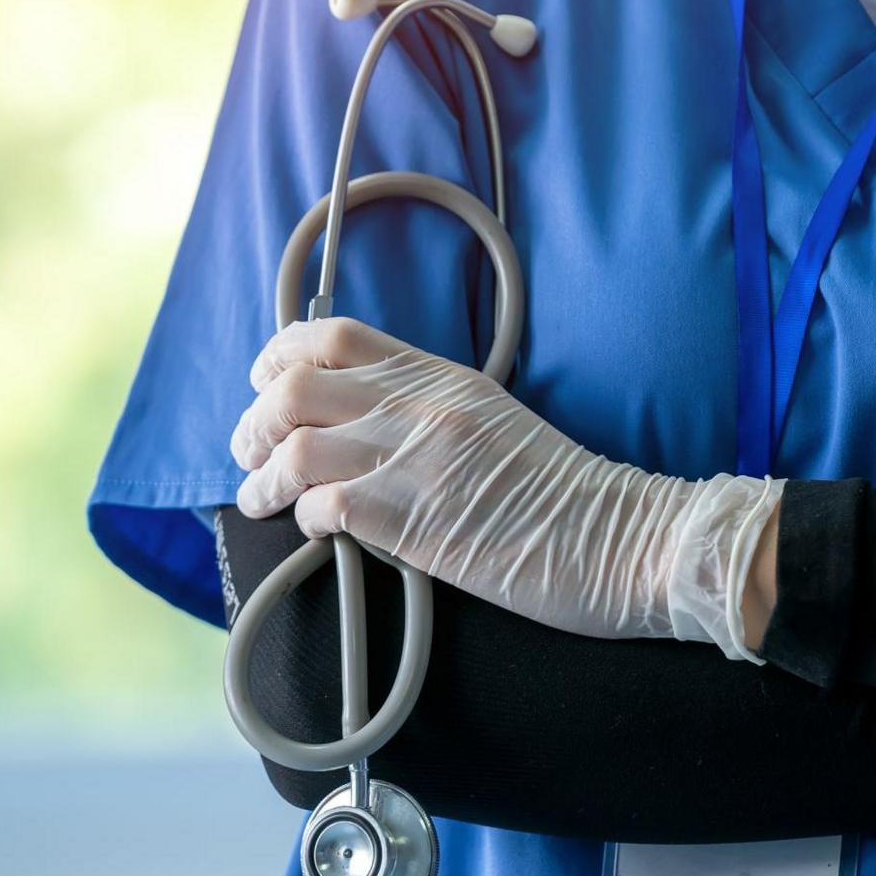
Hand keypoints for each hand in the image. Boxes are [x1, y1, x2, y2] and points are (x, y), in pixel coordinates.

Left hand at [230, 318, 777, 659]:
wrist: (625, 539)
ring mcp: (417, 458)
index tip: (262, 383)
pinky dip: (305, 518)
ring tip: (259, 498)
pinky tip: (318, 531)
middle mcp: (421, 405)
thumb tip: (365, 429)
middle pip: (295, 387)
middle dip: (254, 423)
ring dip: (262, 476)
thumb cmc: (567, 496)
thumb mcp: (494, 423)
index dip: (279, 355)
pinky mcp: (416, 519)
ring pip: (295, 446)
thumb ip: (430, 414)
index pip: (335, 336)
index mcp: (442, 376)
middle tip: (250, 455)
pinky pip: (324, 504)